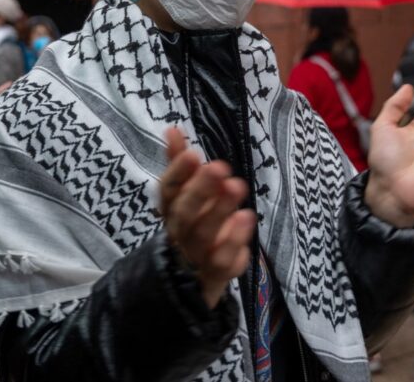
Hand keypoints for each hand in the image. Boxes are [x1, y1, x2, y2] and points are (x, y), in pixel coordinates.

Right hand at [160, 128, 256, 308]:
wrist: (188, 283)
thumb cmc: (192, 227)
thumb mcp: (185, 195)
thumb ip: (179, 163)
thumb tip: (173, 129)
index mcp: (171, 211)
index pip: (167, 191)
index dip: (177, 173)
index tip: (192, 154)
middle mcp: (178, 233)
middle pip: (183, 214)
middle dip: (200, 191)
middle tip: (220, 167)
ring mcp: (194, 256)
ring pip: (202, 236)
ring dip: (218, 212)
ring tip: (237, 187)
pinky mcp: (212, 277)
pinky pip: (220, 265)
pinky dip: (232, 245)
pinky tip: (246, 221)